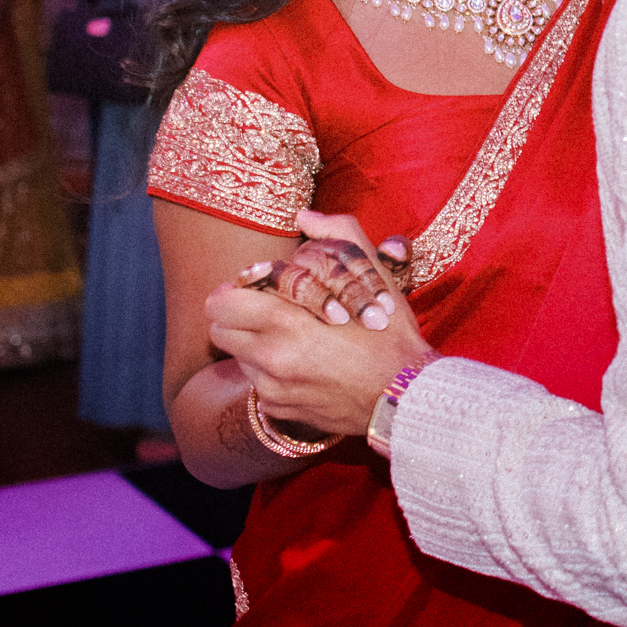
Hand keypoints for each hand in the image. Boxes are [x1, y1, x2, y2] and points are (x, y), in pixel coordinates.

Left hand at [207, 212, 429, 436]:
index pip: (220, 302)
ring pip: (237, 357)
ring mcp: (272, 388)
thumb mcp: (373, 276)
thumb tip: (305, 216)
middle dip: (236, 316)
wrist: (407, 398)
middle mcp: (270, 357)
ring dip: (253, 344)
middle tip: (264, 309)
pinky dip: (272, 373)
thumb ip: (338, 235)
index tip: (257, 288)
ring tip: (288, 337)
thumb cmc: (390, 335)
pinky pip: (258, 385)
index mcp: (284, 321)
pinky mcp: (280, 410)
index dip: (236, 289)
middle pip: (219, 330)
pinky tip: (302, 365)